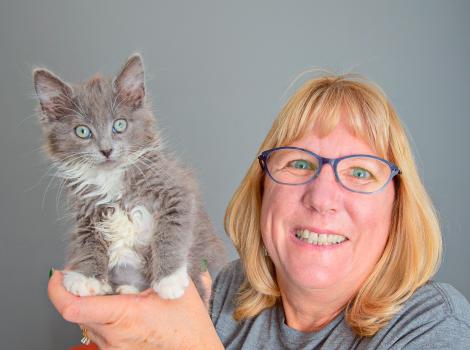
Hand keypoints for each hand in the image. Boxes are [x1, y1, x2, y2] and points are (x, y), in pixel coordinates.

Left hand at [48, 270, 222, 349]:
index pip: (74, 307)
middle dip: (76, 289)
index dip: (58, 289)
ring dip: (88, 302)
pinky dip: (99, 314)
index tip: (59, 273)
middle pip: (75, 310)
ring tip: (105, 287)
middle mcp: (113, 336)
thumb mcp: (177, 287)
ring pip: (84, 321)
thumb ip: (161, 264)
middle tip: (87, 272)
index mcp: (124, 316)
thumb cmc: (189, 327)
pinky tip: (116, 303)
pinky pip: (96, 330)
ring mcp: (112, 347)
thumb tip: (147, 238)